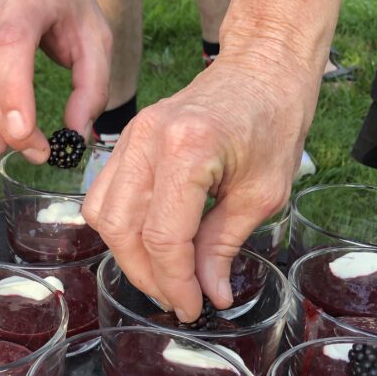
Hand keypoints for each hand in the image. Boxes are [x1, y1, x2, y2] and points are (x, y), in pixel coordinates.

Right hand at [83, 50, 316, 321]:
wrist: (262, 68)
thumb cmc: (274, 122)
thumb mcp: (263, 194)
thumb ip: (224, 245)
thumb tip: (210, 293)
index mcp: (188, 149)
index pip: (163, 237)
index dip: (176, 282)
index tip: (194, 307)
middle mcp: (148, 140)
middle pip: (122, 229)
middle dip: (148, 276)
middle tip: (179, 299)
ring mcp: (130, 136)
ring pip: (102, 215)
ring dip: (128, 255)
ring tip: (163, 276)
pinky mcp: (126, 139)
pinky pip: (104, 194)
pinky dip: (121, 227)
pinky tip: (150, 243)